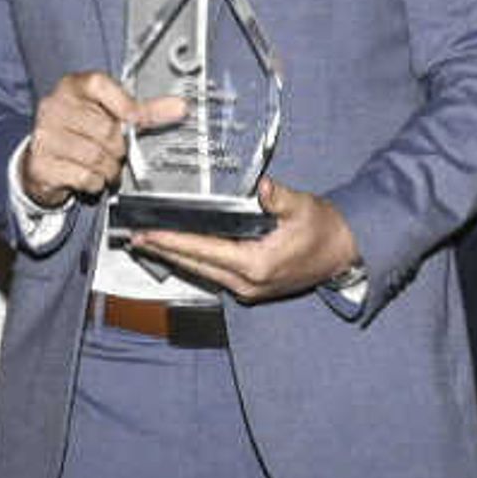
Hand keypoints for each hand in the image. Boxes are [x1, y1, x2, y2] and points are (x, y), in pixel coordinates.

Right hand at [19, 69, 186, 209]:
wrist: (42, 161)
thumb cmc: (80, 134)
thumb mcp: (109, 115)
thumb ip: (144, 112)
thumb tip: (180, 107)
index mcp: (72, 87)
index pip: (101, 85)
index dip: (126, 106)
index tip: (136, 120)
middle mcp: (54, 107)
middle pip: (106, 129)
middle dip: (119, 148)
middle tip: (115, 152)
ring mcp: (45, 136)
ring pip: (97, 157)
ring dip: (108, 169)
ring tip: (103, 166)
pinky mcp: (41, 164)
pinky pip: (84, 176)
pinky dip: (94, 182)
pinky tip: (88, 177)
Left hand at [129, 177, 360, 303]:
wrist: (342, 254)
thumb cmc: (324, 230)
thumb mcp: (304, 207)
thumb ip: (280, 198)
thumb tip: (264, 188)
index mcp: (256, 265)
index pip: (203, 251)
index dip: (172, 241)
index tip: (147, 234)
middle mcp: (247, 283)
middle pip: (194, 265)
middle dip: (163, 250)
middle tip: (134, 237)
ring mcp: (248, 289)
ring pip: (201, 272)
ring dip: (175, 257)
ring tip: (149, 243)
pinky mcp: (250, 288)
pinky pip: (213, 274)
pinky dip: (193, 261)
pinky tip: (178, 251)